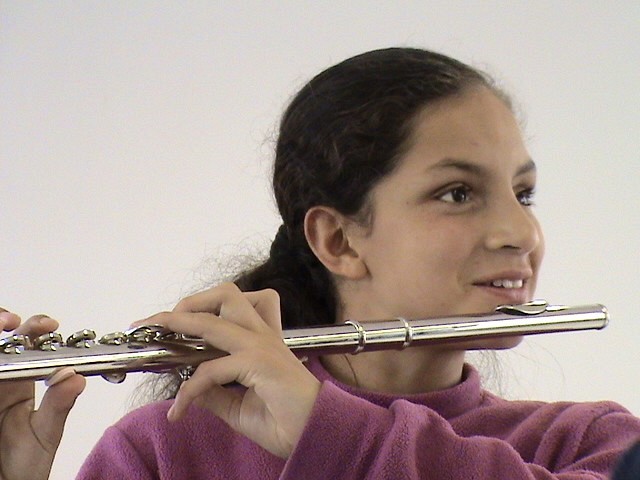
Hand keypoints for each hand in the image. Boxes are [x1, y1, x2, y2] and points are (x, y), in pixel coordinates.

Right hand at [0, 309, 84, 479]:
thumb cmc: (24, 466)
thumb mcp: (45, 434)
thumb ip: (59, 406)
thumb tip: (76, 376)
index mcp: (21, 386)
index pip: (28, 348)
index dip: (36, 330)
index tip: (49, 325)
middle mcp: (0, 383)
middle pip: (1, 343)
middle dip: (4, 322)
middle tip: (13, 321)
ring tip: (2, 324)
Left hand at [134, 283, 320, 457]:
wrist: (315, 434)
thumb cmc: (285, 421)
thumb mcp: (238, 406)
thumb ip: (214, 393)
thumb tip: (187, 385)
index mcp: (261, 340)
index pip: (233, 307)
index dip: (201, 309)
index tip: (171, 325)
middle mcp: (261, 335)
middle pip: (226, 294)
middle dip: (189, 302)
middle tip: (163, 322)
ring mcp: (261, 345)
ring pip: (212, 319)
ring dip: (178, 322)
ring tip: (156, 332)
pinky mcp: (259, 361)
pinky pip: (210, 369)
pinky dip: (189, 388)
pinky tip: (180, 409)